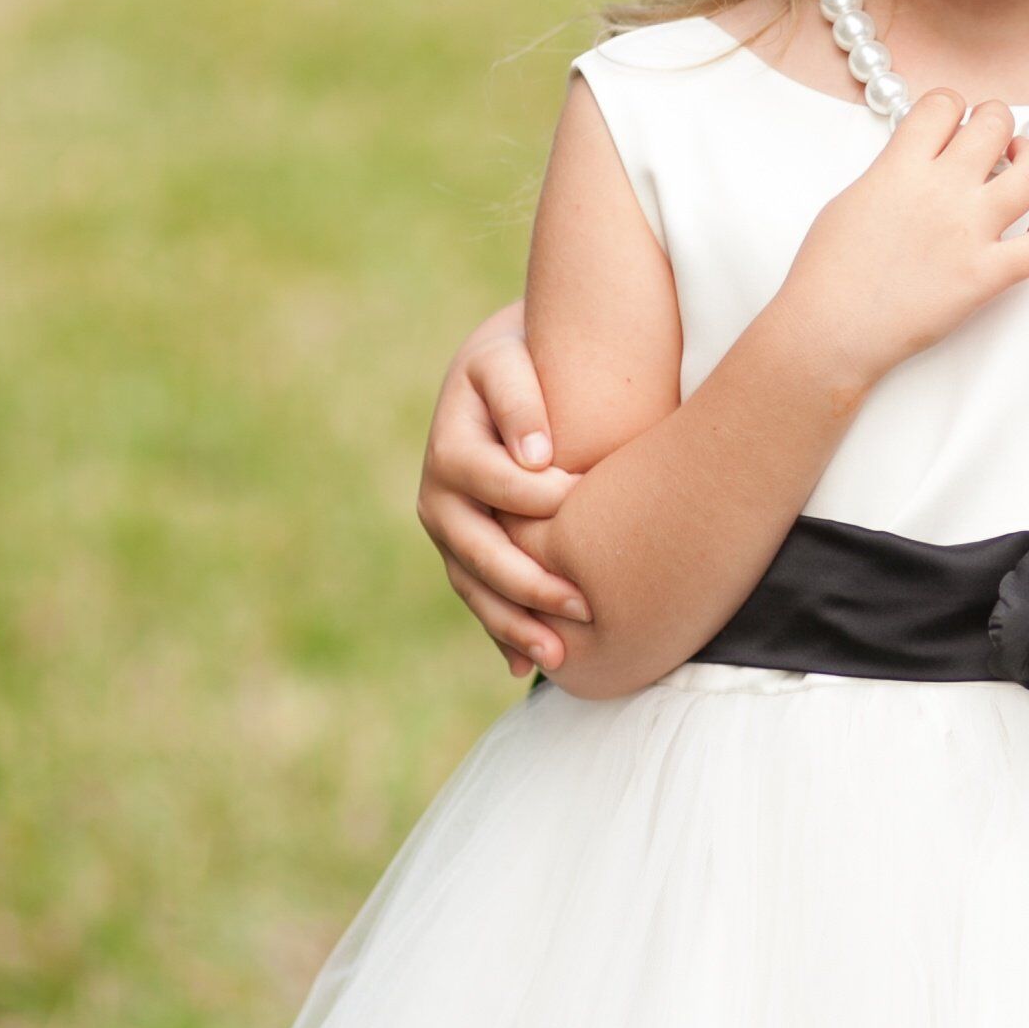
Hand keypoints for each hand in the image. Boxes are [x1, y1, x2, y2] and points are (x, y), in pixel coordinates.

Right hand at [416, 304, 594, 674]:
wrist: (502, 372)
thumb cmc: (521, 360)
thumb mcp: (512, 361)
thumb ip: (521, 399)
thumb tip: (537, 457)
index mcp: (451, 449)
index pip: (496, 484)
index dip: (541, 497)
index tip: (589, 501)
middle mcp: (439, 498)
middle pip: (478, 551)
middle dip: (528, 585)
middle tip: (584, 608)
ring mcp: (449, 532)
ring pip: (475, 587)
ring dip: (513, 625)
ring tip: (560, 658)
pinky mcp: (464, 552)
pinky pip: (479, 598)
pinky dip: (501, 633)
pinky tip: (524, 667)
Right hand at [778, 94, 1028, 388]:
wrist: (829, 329)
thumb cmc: (828, 271)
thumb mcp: (852, 198)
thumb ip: (891, 171)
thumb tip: (919, 163)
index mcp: (901, 166)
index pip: (944, 103)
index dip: (953, 105)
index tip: (953, 119)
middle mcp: (942, 190)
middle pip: (994, 124)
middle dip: (997, 122)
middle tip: (994, 137)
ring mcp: (970, 232)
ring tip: (1024, 165)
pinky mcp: (986, 276)